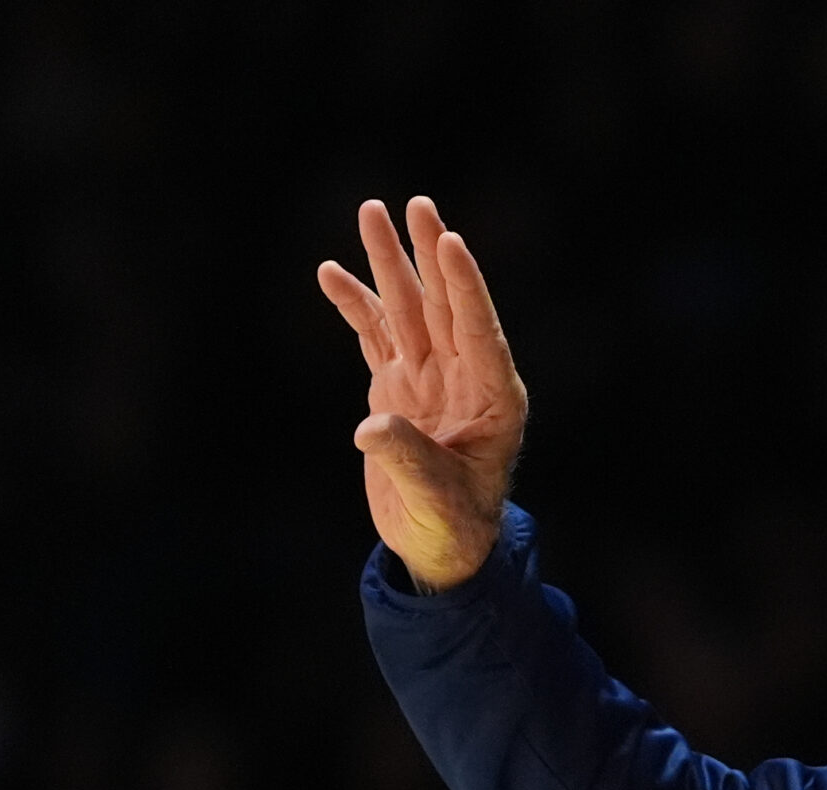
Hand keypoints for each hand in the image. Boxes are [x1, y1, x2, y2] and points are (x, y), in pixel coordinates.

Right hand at [319, 197, 527, 591]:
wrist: (439, 546)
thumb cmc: (453, 527)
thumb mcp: (435, 497)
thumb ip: (408, 459)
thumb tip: (372, 428)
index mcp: (493, 398)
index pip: (479, 329)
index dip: (464, 286)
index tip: (450, 241)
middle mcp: (464, 378)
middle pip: (443, 304)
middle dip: (427, 255)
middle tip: (416, 205)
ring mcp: (428, 378)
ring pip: (407, 310)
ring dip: (388, 264)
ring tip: (371, 212)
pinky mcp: (395, 388)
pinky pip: (375, 336)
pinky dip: (354, 306)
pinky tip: (332, 272)